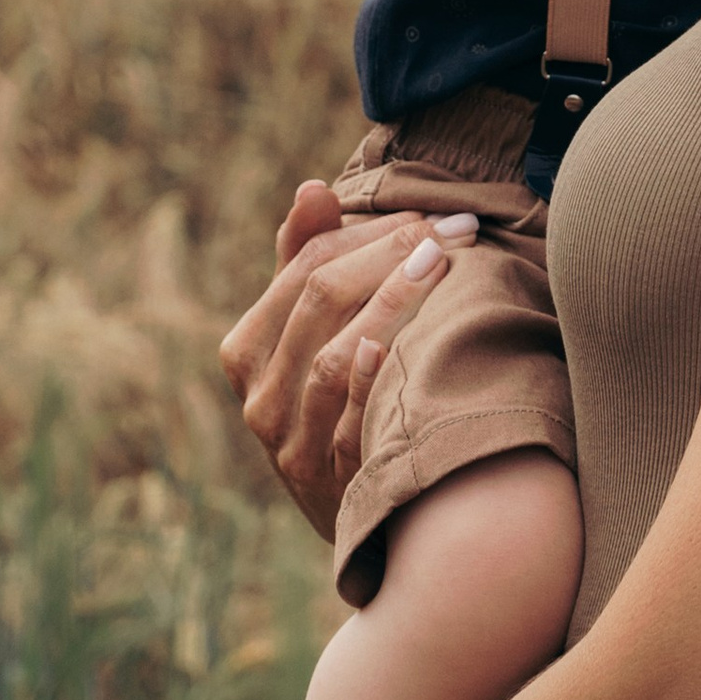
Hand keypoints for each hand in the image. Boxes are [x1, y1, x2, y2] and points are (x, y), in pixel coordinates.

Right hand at [220, 187, 479, 540]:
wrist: (352, 511)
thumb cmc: (333, 402)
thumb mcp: (307, 334)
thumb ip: (302, 260)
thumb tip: (312, 188)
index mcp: (246, 350)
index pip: (302, 267)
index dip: (368, 232)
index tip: (430, 214)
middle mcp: (259, 398)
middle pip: (320, 300)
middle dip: (391, 252)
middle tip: (454, 230)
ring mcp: (291, 444)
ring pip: (332, 356)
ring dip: (395, 300)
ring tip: (446, 262)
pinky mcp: (330, 482)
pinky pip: (348, 422)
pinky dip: (372, 378)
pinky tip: (406, 343)